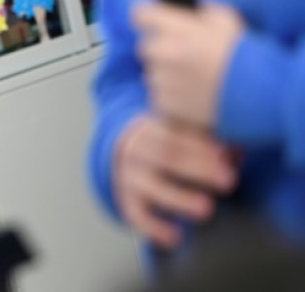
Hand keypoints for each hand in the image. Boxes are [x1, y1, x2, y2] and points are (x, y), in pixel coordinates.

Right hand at [114, 116, 236, 247]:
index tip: (228, 154)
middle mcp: (137, 152)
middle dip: (199, 168)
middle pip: (166, 157)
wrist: (130, 155)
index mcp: (153, 129)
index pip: (176, 133)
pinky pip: (138, 216)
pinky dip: (155, 228)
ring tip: (207, 209)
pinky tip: (176, 238)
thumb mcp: (184, 135)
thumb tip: (238, 153)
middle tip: (229, 180)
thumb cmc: (171, 144)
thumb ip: (211, 142)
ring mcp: (130, 178)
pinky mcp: (128, 203)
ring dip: (180, 199)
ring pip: (152, 187)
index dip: (202, 145)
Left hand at [133, 2, 244, 128]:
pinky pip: (158, 95)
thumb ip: (204, 10)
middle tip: (184, 55)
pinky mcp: (162, 102)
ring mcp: (159, 79)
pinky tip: (192, 94)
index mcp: (172, 28)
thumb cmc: (241, 55)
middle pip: (145, 46)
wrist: (253, 95)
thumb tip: (194, 9)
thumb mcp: (227, 20)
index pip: (140, 14)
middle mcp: (160, 52)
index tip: (157, 24)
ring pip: (151, 72)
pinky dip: (170, 96)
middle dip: (160, 49)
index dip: (149, 19)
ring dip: (165, 74)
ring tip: (193, 79)